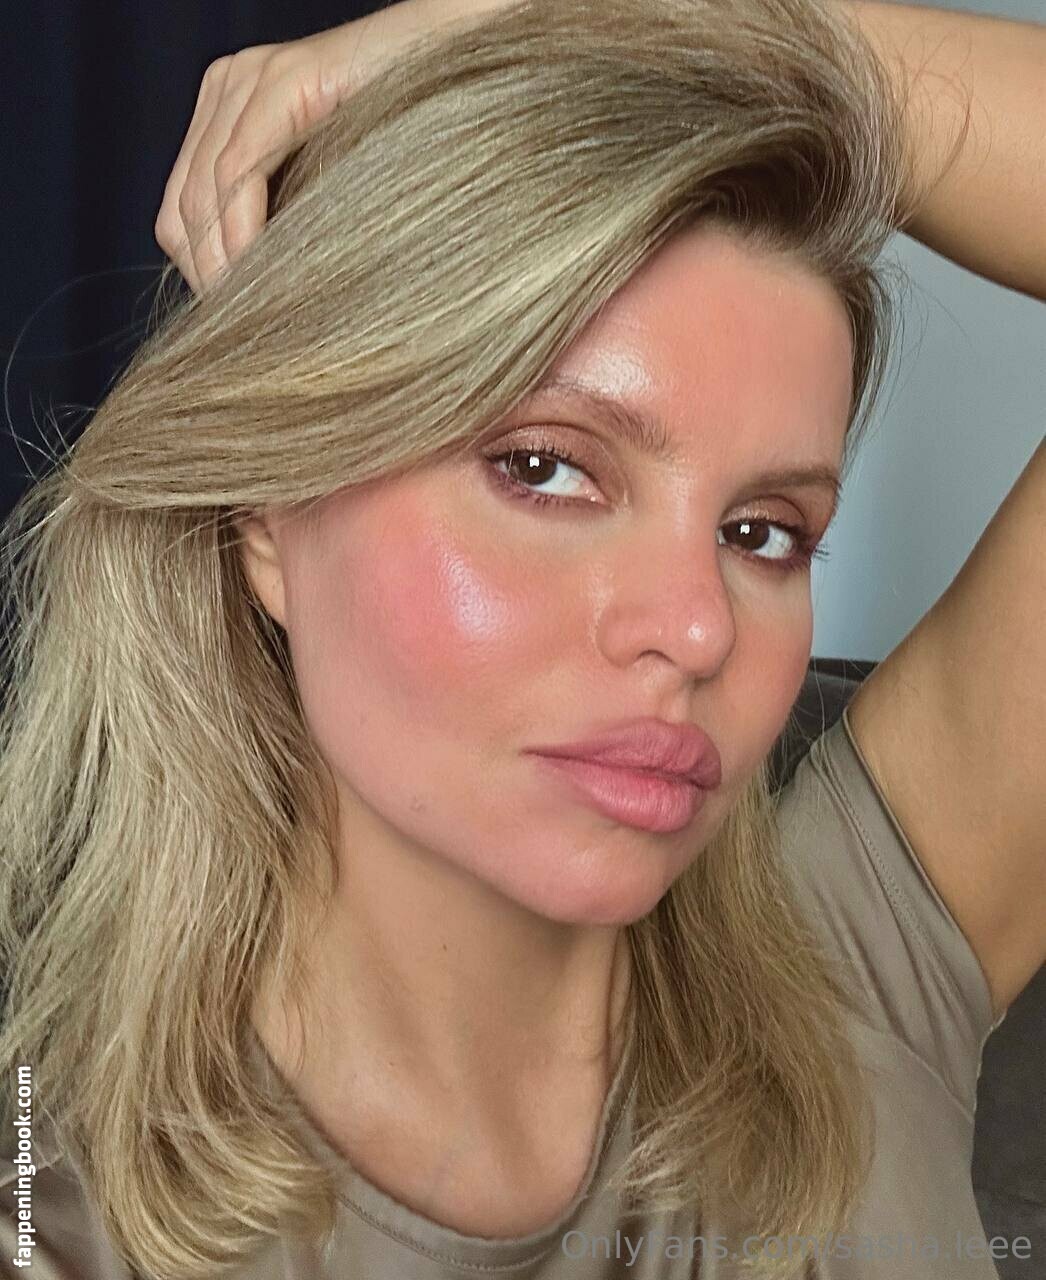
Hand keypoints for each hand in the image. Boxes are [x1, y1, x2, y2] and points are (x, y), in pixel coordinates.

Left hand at [155, 0, 510, 293]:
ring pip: (202, 194)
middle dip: (206, 277)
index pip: (182, 207)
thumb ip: (295, 213)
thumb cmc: (414, 126)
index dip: (199, 272)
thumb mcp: (333, 179)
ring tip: (253, 315)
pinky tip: (264, 276)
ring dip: (223, 264)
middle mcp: (228, 86)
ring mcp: (250, 79)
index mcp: (230, 108)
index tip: (231, 324)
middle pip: (181, 205)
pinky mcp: (282, 83)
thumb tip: (271, 294)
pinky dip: (244, 232)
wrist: (459, 50)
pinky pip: (240, 171)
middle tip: (237, 335)